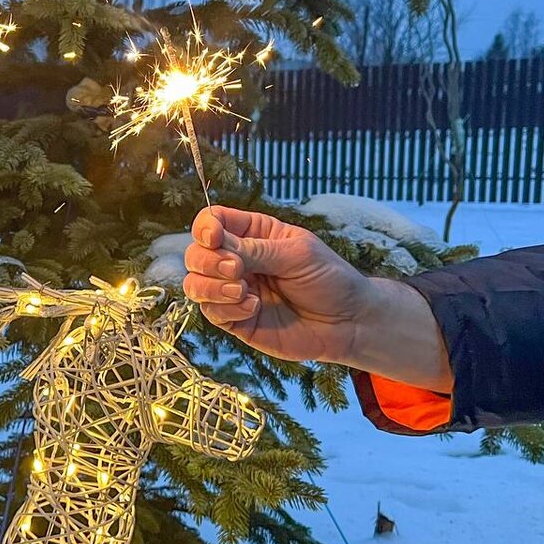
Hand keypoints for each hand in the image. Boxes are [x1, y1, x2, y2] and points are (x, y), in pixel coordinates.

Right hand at [183, 206, 373, 363]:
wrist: (348, 322)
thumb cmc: (329, 279)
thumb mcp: (297, 254)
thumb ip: (256, 251)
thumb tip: (218, 247)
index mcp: (252, 234)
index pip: (212, 221)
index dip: (204, 228)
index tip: (214, 238)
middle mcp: (237, 261)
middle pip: (196, 254)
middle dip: (208, 261)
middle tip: (237, 270)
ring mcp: (233, 292)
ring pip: (195, 285)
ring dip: (211, 287)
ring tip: (243, 292)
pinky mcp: (236, 321)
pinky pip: (212, 313)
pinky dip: (227, 309)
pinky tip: (253, 307)